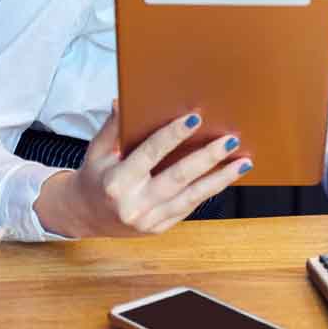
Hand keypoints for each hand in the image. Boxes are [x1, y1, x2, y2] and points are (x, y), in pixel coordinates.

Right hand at [34, 104, 250, 237]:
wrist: (83, 216)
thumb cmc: (95, 176)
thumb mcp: (97, 150)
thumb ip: (113, 127)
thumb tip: (123, 100)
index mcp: (116, 182)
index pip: (149, 153)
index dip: (173, 135)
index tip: (196, 118)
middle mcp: (133, 204)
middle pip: (178, 177)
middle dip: (208, 158)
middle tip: (232, 140)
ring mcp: (148, 220)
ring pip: (192, 197)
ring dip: (221, 178)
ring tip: (244, 162)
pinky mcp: (159, 228)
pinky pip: (189, 207)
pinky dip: (210, 190)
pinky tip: (228, 176)